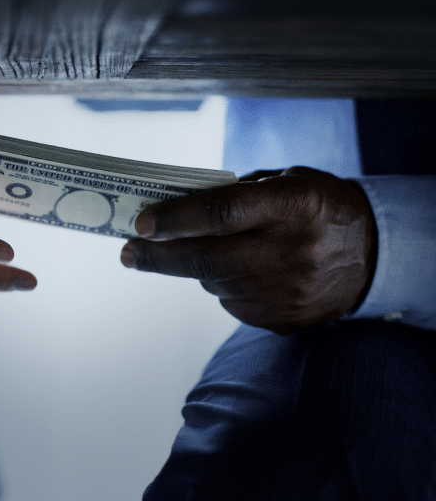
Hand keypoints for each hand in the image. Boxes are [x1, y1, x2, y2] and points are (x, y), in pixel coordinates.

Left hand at [119, 166, 375, 333]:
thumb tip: (173, 211)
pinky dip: (224, 286)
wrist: (375, 255)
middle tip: (127, 253)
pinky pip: (232, 304)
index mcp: (293, 206)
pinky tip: (240, 272)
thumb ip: (236, 194)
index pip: (221, 214)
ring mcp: (289, 291)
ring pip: (214, 283)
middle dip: (157, 257)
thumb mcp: (286, 182)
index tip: (140, 224)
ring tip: (202, 252)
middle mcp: (292, 251)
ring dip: (196, 268)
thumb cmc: (318, 208)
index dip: (175, 219)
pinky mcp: (285, 320)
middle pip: (206, 259)